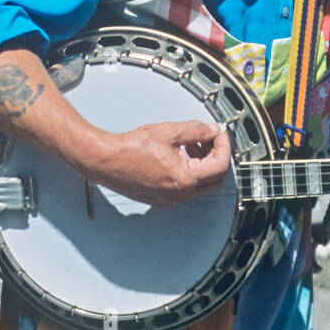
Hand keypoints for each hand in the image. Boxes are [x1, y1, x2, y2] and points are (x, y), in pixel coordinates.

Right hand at [77, 120, 231, 208]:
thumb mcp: (168, 132)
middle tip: (210, 138)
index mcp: (185, 179)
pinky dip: (189, 170)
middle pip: (214, 179)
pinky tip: (178, 154)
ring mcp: (170, 199)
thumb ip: (196, 130)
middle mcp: (179, 194)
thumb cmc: (130, 149)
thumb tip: (212, 130)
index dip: (223, 146)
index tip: (219, 133)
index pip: (220, 166)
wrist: (105, 161)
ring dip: (202, 163)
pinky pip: (184, 187)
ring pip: (199, 184)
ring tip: (191, 143)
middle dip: (216, 156)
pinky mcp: (161, 198)